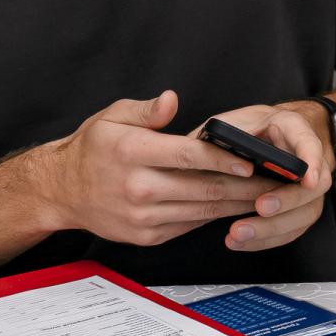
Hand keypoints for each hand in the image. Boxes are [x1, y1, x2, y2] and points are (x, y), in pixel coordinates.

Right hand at [34, 91, 276, 245]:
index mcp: (131, 152)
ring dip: (236, 205)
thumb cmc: (92, 149)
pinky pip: (189, 225)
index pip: (188, 155)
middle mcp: (138, 187)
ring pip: (201, 211)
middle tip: (274, 182)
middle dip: (244, 186)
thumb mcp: (112, 116)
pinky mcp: (147, 235)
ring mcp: (143, 216)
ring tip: (265, 196)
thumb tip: (171, 100)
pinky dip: (214, 216)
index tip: (252, 160)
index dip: (224, 159)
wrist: (61, 191)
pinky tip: (235, 208)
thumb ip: (146, 110)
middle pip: (203, 188)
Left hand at [197, 101, 333, 252]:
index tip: (307, 179)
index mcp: (291, 128)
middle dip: (288, 200)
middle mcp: (306, 159)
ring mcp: (307, 185)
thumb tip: (192, 149)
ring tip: (239, 233)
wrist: (265, 136)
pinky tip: (244, 241)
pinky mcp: (300, 207)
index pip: (309, 141)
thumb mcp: (232, 120)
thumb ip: (220, 133)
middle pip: (314, 185)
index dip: (312, 160)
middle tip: (261, 207)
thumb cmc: (247, 127)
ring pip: (306, 211)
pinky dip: (268, 238)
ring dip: (274, 227)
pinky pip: (293, 228)